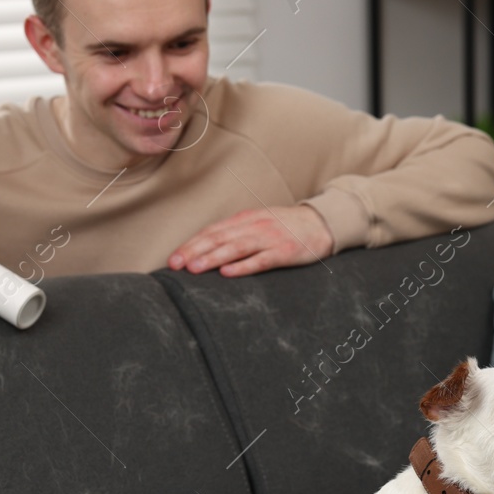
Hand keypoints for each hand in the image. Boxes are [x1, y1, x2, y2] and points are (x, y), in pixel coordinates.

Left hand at [167, 205, 333, 276]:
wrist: (320, 224)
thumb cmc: (284, 227)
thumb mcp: (257, 223)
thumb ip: (234, 233)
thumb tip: (205, 247)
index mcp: (244, 220)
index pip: (212, 232)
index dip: (191, 244)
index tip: (173, 259)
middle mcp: (253, 227)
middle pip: (219, 238)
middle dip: (194, 251)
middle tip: (175, 264)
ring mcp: (269, 239)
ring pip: (236, 248)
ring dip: (213, 258)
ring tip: (195, 268)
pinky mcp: (284, 252)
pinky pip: (261, 260)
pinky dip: (243, 267)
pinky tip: (228, 273)